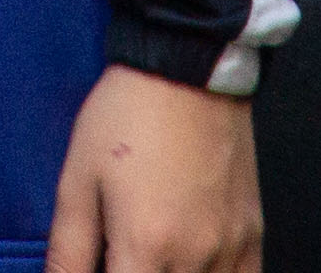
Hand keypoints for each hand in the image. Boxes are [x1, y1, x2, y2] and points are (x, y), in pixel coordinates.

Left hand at [46, 62, 259, 272]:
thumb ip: (68, 252)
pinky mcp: (252, 236)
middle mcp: (195, 257)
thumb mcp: (77, 180)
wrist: (188, 67)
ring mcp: (230, 249)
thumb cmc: (127, 115)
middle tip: (120, 256)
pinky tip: (186, 267)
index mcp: (147, 246)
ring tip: (148, 259)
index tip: (101, 264)